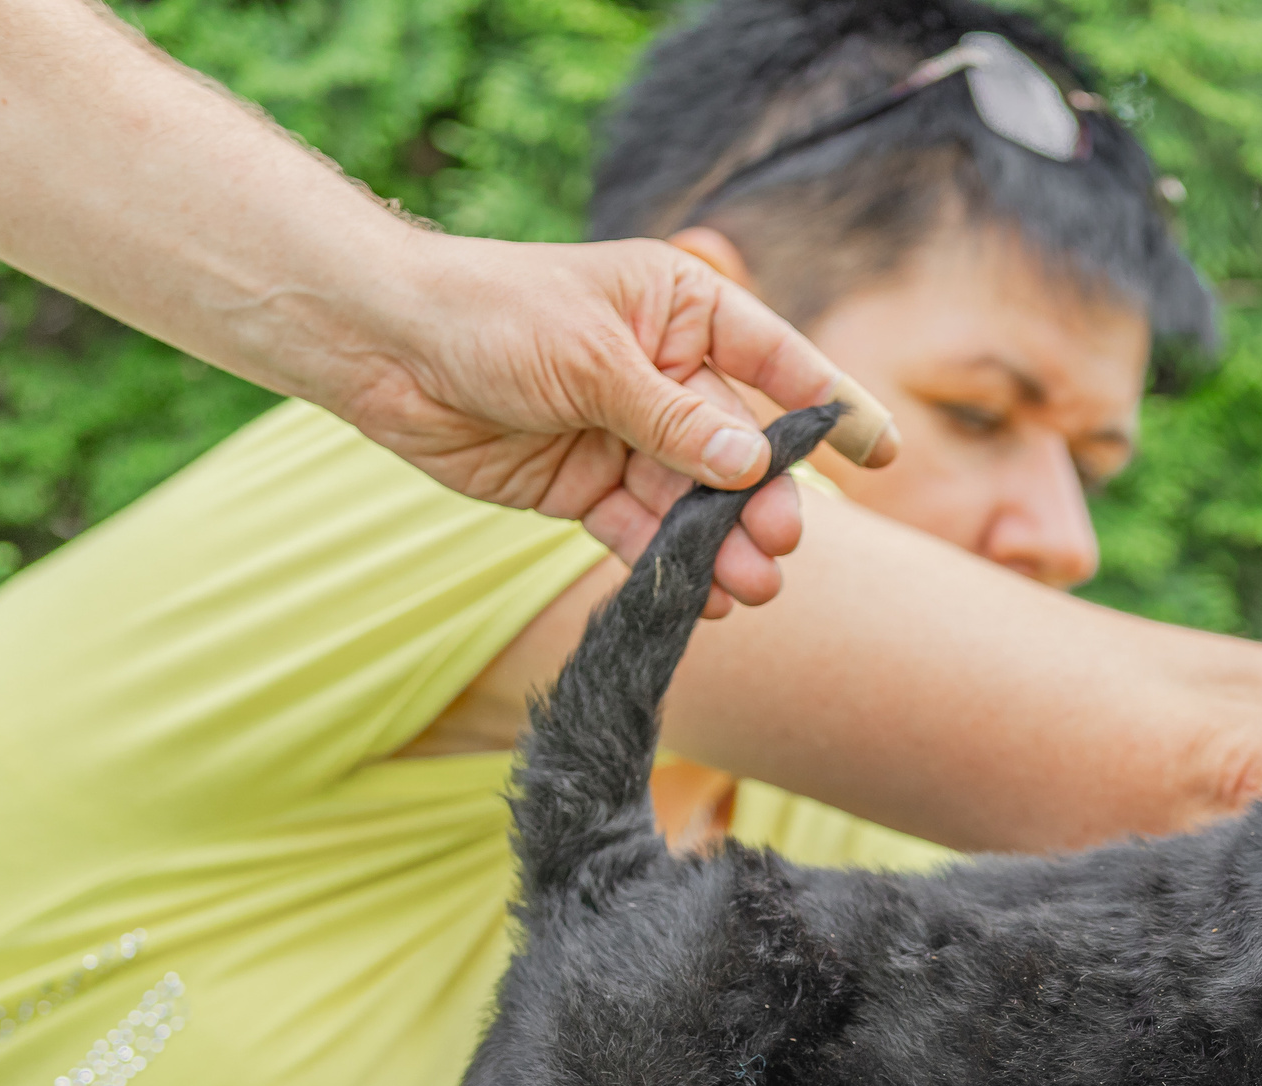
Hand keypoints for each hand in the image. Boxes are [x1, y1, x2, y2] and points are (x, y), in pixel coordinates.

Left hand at [334, 233, 892, 610]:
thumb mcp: (590, 359)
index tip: (880, 454)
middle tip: (784, 543)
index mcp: (679, 309)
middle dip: (764, 500)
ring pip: (694, 499)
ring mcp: (626, 432)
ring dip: (722, 545)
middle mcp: (662, 371)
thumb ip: (672, 418)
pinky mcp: (586, 484)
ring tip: (752, 589)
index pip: (775, 360)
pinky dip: (669, 564)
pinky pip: (643, 529)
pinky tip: (700, 599)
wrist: (381, 348)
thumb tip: (751, 466)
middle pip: (736, 445)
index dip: (828, 408)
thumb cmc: (487, 315)